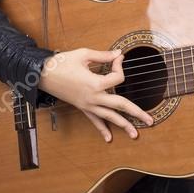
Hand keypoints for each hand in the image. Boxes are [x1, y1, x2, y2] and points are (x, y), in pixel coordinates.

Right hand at [39, 47, 154, 141]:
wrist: (42, 74)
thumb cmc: (62, 62)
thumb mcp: (84, 54)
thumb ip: (103, 56)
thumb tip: (119, 54)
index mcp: (95, 83)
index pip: (118, 78)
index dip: (120, 66)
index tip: (118, 58)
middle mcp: (94, 97)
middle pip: (120, 105)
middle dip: (136, 113)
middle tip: (151, 120)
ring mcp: (88, 105)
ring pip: (109, 117)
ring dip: (124, 126)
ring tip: (136, 134)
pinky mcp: (83, 108)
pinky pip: (94, 121)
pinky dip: (102, 129)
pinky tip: (109, 138)